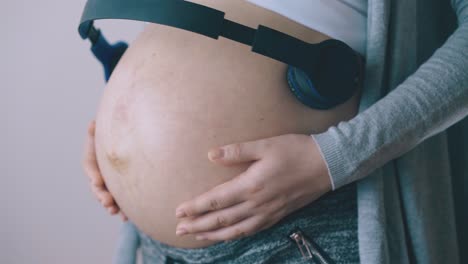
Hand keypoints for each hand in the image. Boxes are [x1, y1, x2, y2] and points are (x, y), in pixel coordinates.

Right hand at [82, 120, 127, 220]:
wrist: (126, 143)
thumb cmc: (110, 136)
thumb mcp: (103, 133)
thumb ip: (96, 131)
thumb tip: (92, 123)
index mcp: (93, 163)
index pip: (91, 169)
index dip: (93, 175)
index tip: (98, 181)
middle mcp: (99, 176)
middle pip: (98, 188)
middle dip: (102, 196)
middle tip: (107, 202)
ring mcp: (109, 185)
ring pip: (108, 198)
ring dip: (111, 206)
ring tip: (115, 211)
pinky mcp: (121, 191)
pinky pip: (121, 202)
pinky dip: (124, 210)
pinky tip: (127, 217)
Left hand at [174, 133, 331, 240]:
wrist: (327, 165)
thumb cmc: (296, 151)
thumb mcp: (265, 145)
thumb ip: (237, 151)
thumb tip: (210, 155)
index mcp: (252, 186)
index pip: (216, 200)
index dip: (196, 207)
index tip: (178, 211)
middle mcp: (257, 204)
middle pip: (221, 219)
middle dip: (198, 225)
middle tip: (179, 229)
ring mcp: (268, 213)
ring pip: (234, 230)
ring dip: (213, 235)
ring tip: (196, 236)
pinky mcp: (277, 216)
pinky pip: (251, 231)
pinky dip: (234, 236)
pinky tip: (227, 236)